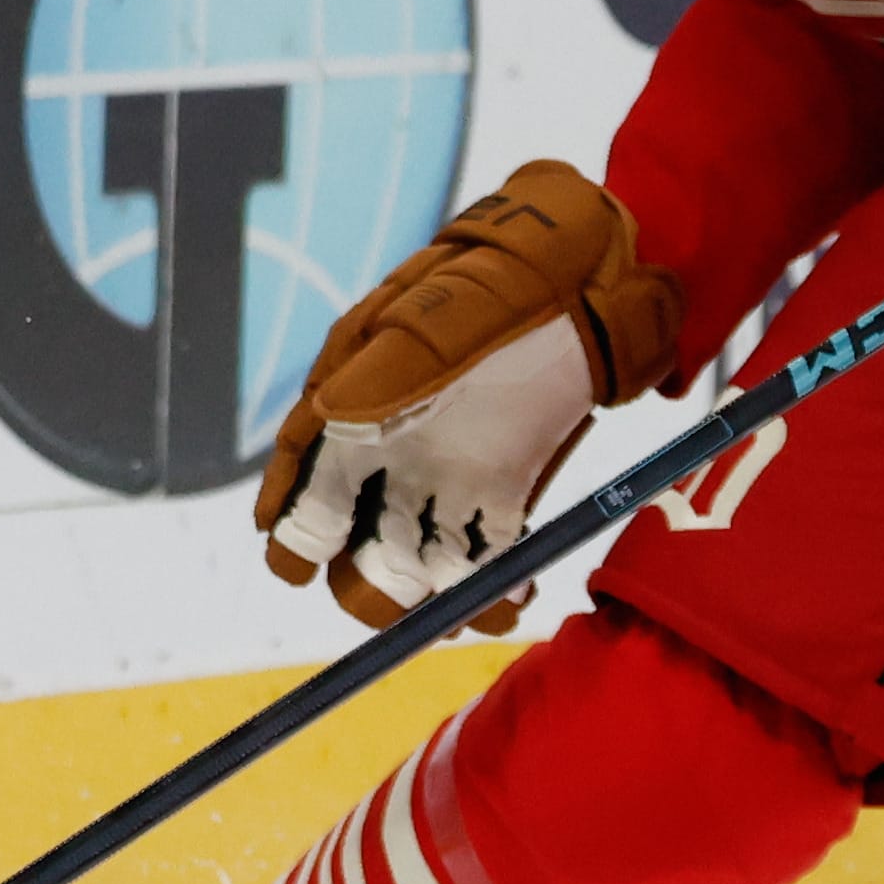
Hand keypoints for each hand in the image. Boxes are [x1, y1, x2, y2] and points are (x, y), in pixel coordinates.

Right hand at [259, 161, 686, 633]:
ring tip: (460, 616)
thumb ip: (395, 358)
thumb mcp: (447, 305)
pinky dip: (494, 585)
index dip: (293, 522)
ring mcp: (449, 469)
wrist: (594, 266)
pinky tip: (510, 601)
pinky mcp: (504, 487)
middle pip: (358, 532)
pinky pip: (487, 552)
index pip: (307, 472)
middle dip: (367, 579)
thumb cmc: (510, 273)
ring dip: (433, 595)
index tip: (289, 563)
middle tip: (391, 606)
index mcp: (361, 396)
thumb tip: (327, 410)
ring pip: (420, 553)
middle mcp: (396, 445)